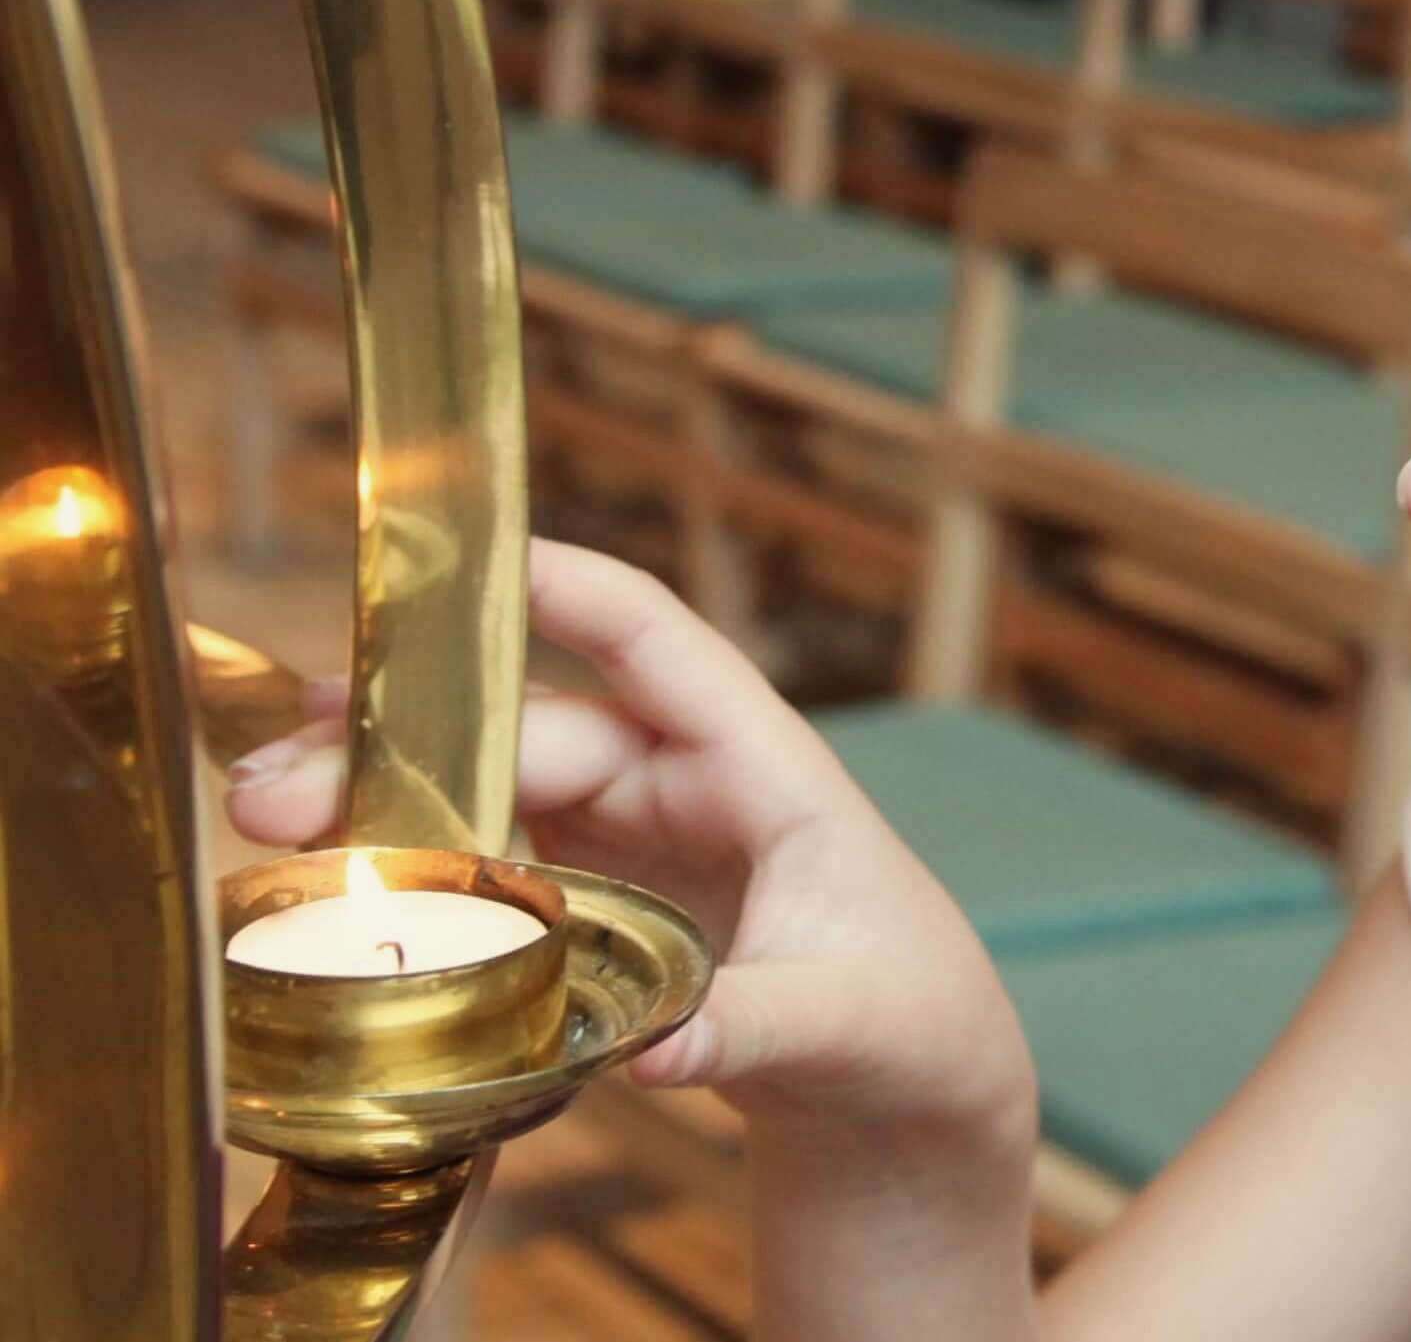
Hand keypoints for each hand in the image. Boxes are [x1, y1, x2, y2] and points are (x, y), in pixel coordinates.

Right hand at [224, 540, 1034, 1159]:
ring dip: (393, 797)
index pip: (661, 649)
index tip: (462, 553)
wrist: (909, 1089)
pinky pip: (503, 865)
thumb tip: (659, 1051)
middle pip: (542, 734)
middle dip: (415, 742)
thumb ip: (756, 1028)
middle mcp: (694, 787)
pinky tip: (331, 881)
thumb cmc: (908, 1022)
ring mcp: (643, 842)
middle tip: (280, 783)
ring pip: (503, 792)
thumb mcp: (850, 1023)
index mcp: (768, 772)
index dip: (568, 591)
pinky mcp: (604, 905)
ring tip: (270, 814)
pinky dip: (424, 866)